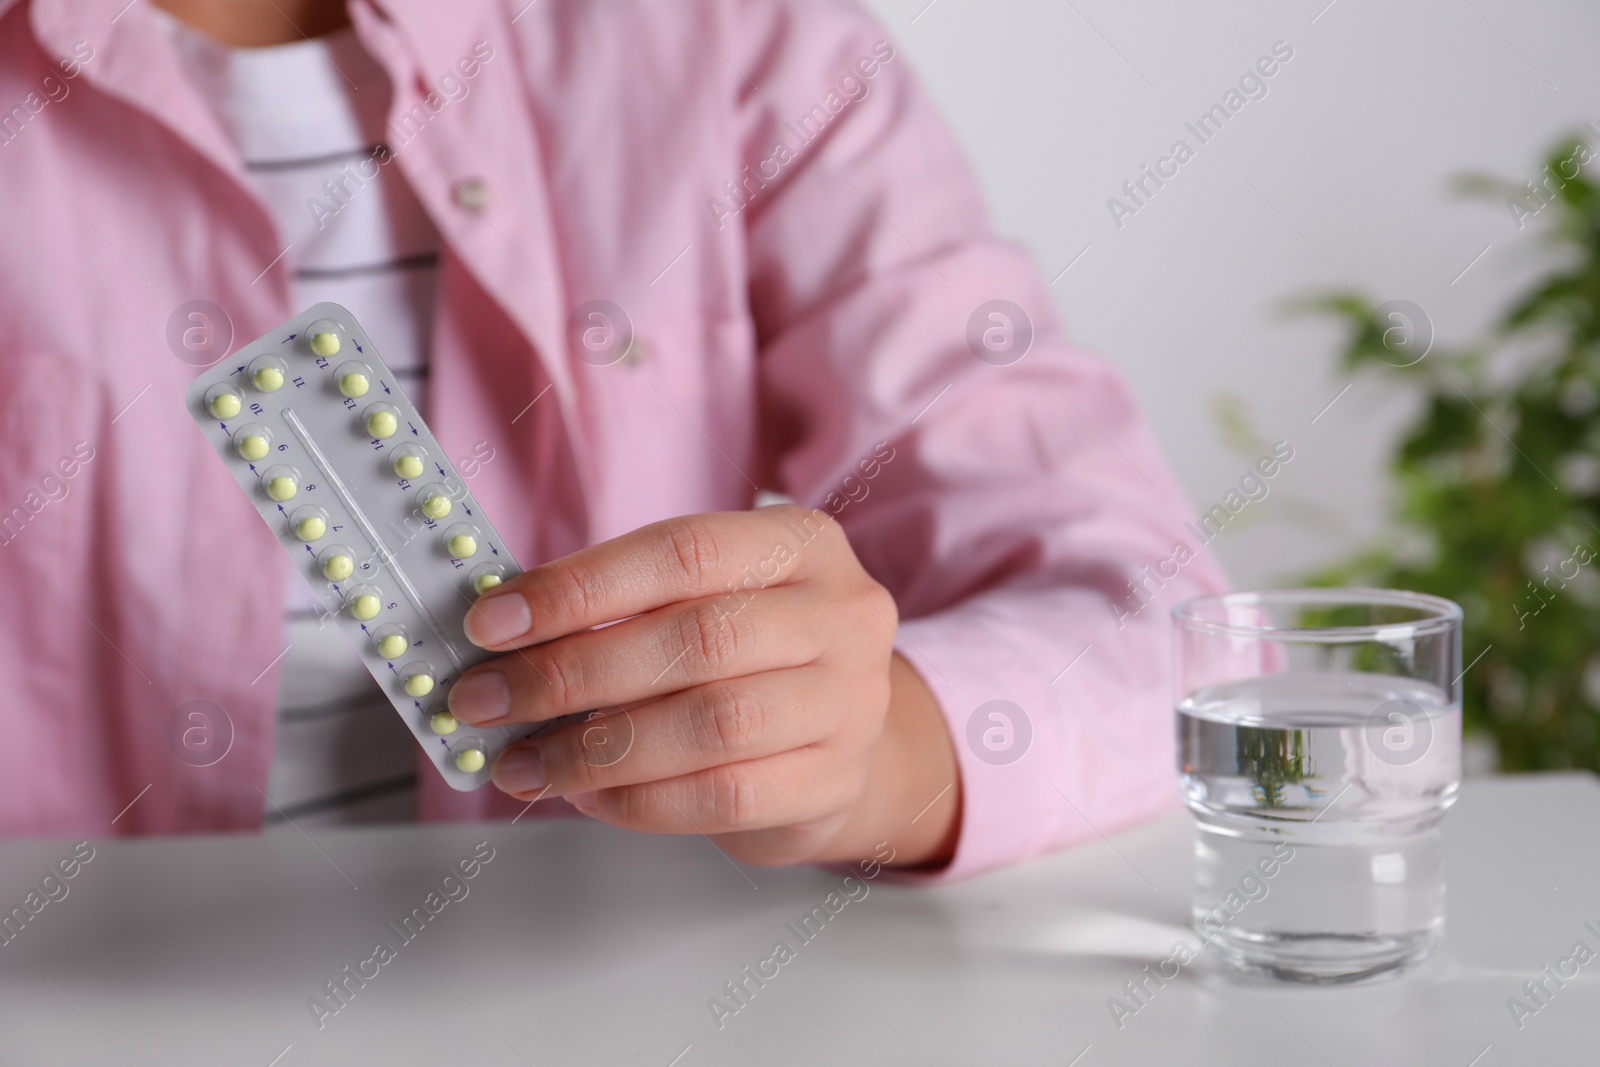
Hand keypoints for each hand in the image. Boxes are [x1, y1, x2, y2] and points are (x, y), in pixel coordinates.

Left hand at [447, 506, 960, 867]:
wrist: (844, 734)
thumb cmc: (755, 656)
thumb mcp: (705, 599)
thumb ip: (624, 606)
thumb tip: (505, 634)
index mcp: (801, 544)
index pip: (684, 552)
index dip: (581, 588)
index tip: (494, 623)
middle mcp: (840, 616)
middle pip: (697, 640)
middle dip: (571, 673)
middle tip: (489, 698)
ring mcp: (850, 703)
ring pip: (712, 725)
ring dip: (595, 750)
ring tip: (525, 760)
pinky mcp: (836, 782)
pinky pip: (724, 797)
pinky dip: (639, 800)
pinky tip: (587, 795)